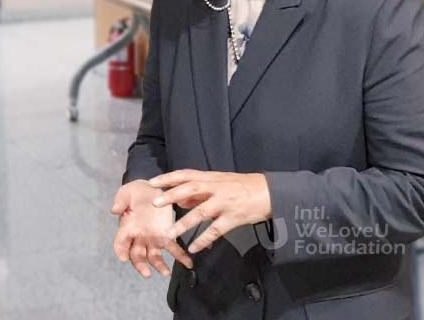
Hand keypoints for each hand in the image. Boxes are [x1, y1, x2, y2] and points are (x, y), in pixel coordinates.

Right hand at [111, 179, 193, 278]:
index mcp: (127, 228)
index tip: (123, 257)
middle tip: (146, 273)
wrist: (150, 189)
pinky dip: (181, 256)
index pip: (120, 242)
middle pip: (137, 255)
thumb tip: (115, 210)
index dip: (120, 250)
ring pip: (154, 256)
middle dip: (141, 265)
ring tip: (165, 273)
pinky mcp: (166, 235)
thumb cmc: (135, 192)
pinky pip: (173, 248)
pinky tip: (188, 263)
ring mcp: (152, 238)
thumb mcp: (126, 192)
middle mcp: (138, 237)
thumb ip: (120, 201)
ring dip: (159, 266)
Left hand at [148, 170, 271, 253]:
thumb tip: (181, 200)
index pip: (187, 174)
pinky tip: (193, 248)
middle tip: (155, 203)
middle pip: (191, 188)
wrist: (270, 192)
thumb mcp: (222, 183)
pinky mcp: (233, 217)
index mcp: (213, 178)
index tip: (152, 182)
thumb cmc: (245, 186)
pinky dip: (203, 239)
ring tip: (170, 234)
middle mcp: (217, 188)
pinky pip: (215, 230)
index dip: (169, 178)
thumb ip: (201, 191)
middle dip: (172, 195)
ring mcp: (225, 203)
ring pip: (201, 212)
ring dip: (184, 223)